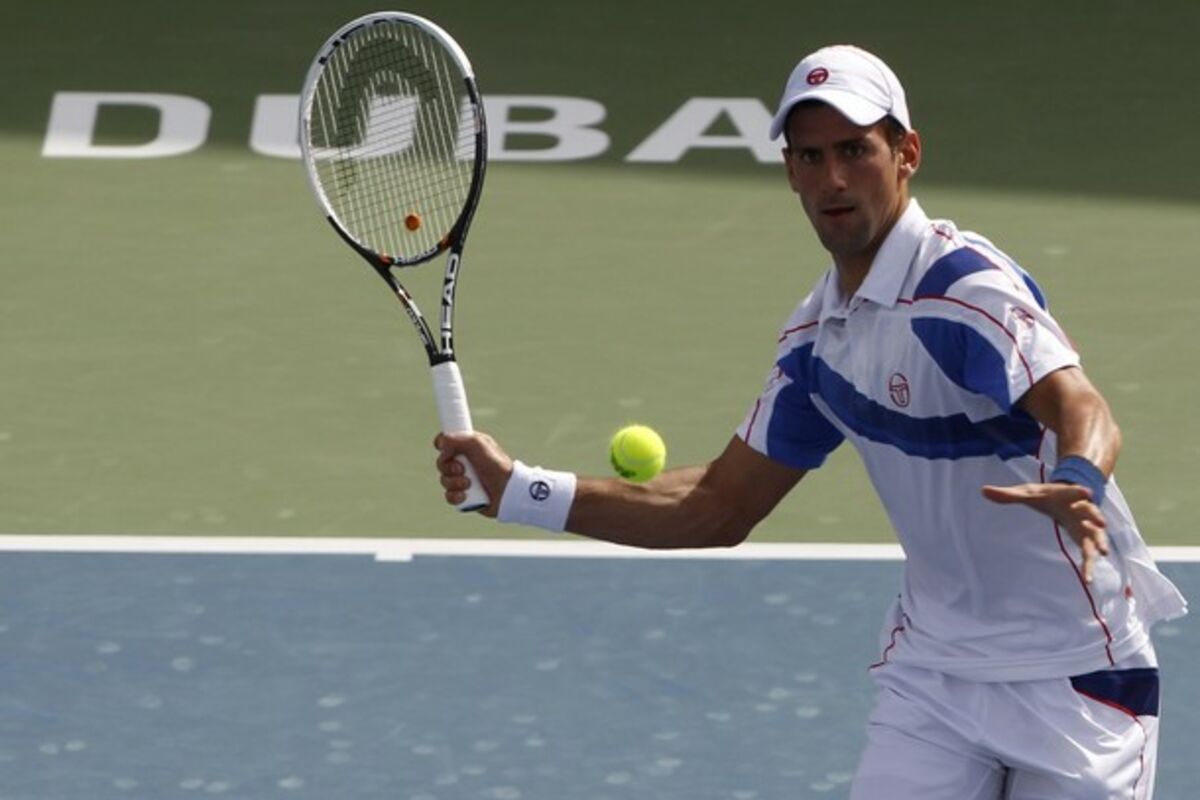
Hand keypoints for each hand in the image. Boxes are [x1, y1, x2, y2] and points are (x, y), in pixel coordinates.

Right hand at [434, 432, 513, 516]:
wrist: (507, 491)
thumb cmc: (496, 465)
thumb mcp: (478, 445)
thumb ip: (457, 439)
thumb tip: (440, 444)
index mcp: (468, 446)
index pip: (446, 442)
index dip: (442, 447)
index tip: (447, 451)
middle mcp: (465, 462)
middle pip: (441, 463)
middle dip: (449, 468)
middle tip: (462, 469)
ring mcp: (463, 479)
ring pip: (444, 480)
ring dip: (454, 483)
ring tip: (469, 484)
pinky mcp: (464, 496)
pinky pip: (449, 496)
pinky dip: (455, 496)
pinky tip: (465, 496)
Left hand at [981, 482, 1108, 582]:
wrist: (1069, 496)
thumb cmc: (1046, 495)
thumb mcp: (1027, 493)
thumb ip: (1008, 494)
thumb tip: (982, 490)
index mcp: (1067, 495)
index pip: (1073, 492)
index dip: (1078, 492)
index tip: (1087, 492)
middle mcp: (1082, 509)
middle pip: (1091, 512)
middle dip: (1096, 517)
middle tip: (1102, 523)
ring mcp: (1087, 524)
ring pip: (1096, 534)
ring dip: (1099, 542)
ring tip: (1103, 553)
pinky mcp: (1087, 537)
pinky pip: (1090, 550)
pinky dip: (1090, 563)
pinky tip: (1088, 579)